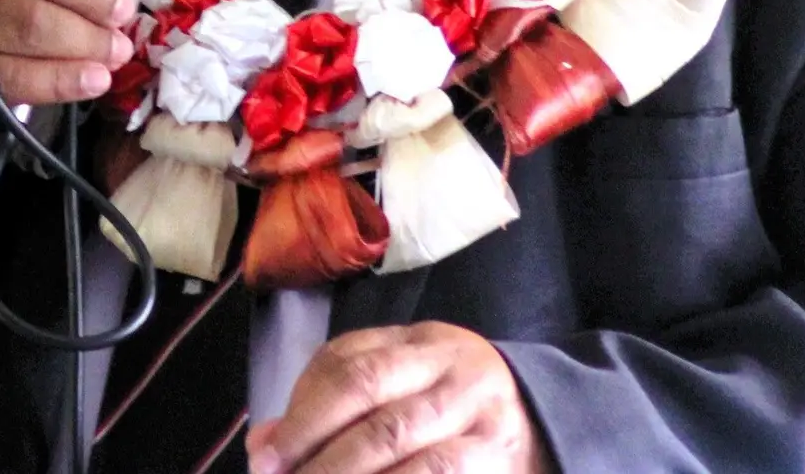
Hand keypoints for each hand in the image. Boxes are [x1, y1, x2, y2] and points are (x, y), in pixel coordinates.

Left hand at [247, 323, 553, 473]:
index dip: (302, 413)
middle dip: (318, 454)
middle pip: (374, 408)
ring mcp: (481, 418)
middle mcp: (453, 371)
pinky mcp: (498, 461)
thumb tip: (261, 445)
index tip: (265, 456)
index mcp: (419, 342)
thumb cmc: (447, 401)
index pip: (350, 366)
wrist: (542, 418)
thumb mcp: (397, 380)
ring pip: (407, 453)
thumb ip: (331, 400)